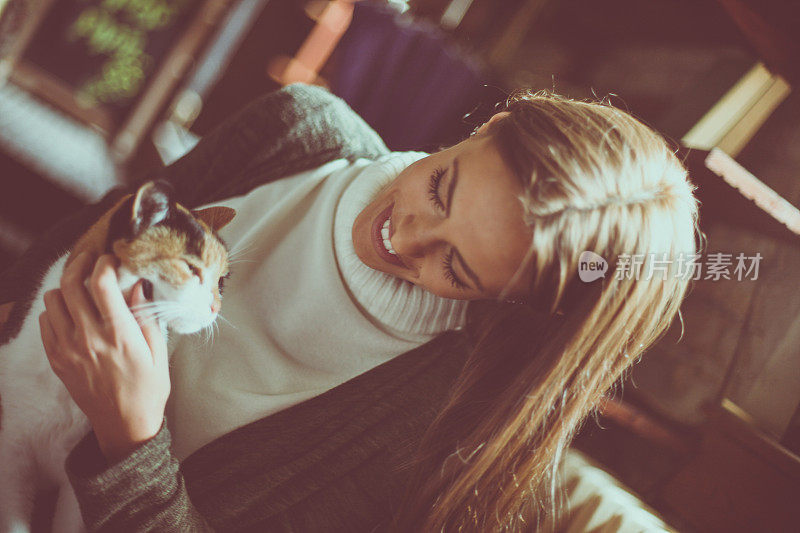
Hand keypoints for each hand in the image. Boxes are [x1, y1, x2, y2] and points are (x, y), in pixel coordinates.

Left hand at [39, 252, 169, 462]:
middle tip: (92, 259)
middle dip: (82, 263)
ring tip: (82, 287)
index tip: (113, 259)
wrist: (125, 426)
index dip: (104, 262)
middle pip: (72, 284)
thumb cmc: (148, 388)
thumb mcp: (159, 352)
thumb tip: (138, 285)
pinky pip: (45, 321)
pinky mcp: (57, 359)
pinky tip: (73, 312)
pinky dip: (56, 310)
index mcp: (120, 335)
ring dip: (67, 287)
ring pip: (53, 299)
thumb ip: (146, 317)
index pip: (101, 284)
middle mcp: (89, 339)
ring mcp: (68, 349)